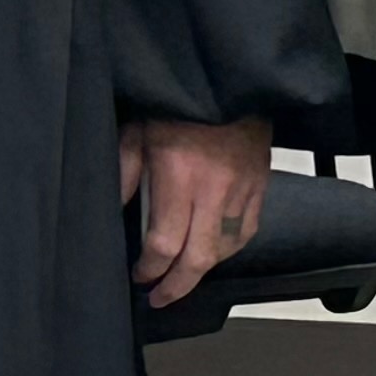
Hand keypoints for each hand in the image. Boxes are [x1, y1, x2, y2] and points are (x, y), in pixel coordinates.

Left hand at [120, 116, 273, 309]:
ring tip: (184, 274)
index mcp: (178, 176)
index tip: (138, 275)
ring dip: (203, 269)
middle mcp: (213, 190)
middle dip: (176, 286)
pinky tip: (215, 250)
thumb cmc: (176, 104)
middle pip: (197, 258)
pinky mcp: (261, 184)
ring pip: (225, 249)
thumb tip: (114, 214)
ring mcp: (242, 189)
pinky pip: (248, 230)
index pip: (164, 242)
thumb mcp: (137, 131)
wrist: (228, 78)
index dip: (148, 269)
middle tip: (159, 297)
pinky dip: (230, 248)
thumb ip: (124, 173)